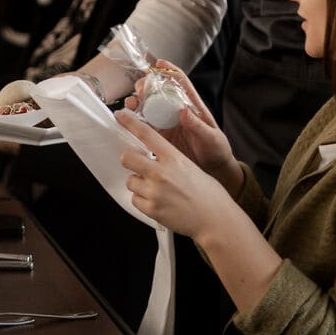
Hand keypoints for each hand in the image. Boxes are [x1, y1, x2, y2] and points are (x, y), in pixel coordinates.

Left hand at [118, 110, 239, 240]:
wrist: (215, 219)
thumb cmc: (208, 193)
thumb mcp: (190, 166)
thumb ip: (169, 160)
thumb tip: (152, 157)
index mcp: (173, 157)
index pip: (146, 134)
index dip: (130, 122)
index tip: (120, 115)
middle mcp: (161, 172)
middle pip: (127, 158)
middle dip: (128, 160)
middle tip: (137, 164)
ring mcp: (155, 192)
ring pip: (130, 181)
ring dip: (138, 184)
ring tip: (156, 189)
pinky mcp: (152, 209)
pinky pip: (135, 200)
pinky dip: (142, 200)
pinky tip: (158, 202)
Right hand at [124, 62, 240, 192]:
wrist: (212, 170)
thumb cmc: (216, 150)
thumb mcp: (211, 138)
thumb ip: (198, 126)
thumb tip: (185, 112)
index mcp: (192, 106)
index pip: (181, 83)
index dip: (170, 71)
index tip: (160, 63)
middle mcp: (176, 112)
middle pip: (159, 92)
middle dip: (147, 85)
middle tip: (140, 88)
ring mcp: (167, 123)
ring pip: (148, 107)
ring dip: (138, 102)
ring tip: (131, 103)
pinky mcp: (160, 136)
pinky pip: (145, 125)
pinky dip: (135, 120)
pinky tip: (128, 119)